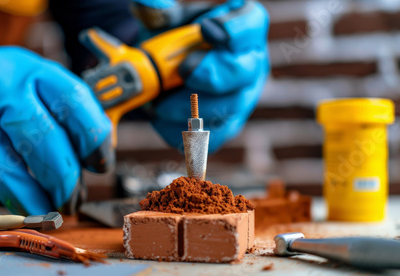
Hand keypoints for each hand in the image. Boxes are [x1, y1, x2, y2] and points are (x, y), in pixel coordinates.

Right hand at [0, 46, 110, 214]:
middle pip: (43, 139)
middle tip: (70, 201)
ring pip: (2, 164)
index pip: (76, 105)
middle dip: (63, 180)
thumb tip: (93, 163)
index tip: (100, 166)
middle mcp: (5, 84)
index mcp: (38, 72)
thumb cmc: (6, 92)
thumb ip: (66, 118)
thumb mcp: (38, 89)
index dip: (94, 141)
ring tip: (41, 212)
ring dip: (26, 197)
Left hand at [133, 0, 269, 151]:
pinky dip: (182, 132)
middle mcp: (250, 65)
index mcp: (243, 30)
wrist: (169, 74)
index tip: (206, 29)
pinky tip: (162, 119)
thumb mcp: (167, 21)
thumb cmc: (177, 42)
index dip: (234, 29)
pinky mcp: (227, 127)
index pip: (253, 24)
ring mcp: (241, 99)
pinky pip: (211, 138)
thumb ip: (158, 11)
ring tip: (160, 102)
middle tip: (183, 70)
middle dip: (210, 73)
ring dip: (188, 108)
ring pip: (226, 110)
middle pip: (243, 72)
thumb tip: (146, 4)